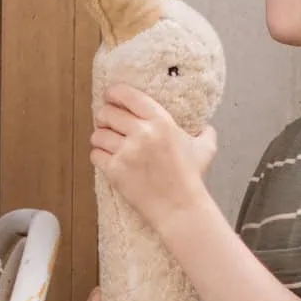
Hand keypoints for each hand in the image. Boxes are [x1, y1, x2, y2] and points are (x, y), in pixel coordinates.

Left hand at [89, 84, 217, 229]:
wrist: (180, 207)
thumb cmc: (191, 178)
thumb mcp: (205, 149)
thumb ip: (204, 132)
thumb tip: (205, 126)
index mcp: (161, 121)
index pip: (128, 96)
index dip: (114, 93)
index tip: (110, 96)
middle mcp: (142, 133)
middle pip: (107, 113)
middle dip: (103, 116)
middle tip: (106, 122)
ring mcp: (126, 152)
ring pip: (98, 134)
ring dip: (100, 138)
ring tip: (106, 142)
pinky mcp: (115, 170)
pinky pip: (95, 154)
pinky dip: (98, 156)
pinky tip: (106, 159)